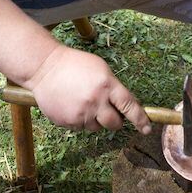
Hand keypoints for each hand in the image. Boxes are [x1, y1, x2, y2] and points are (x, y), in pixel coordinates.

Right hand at [26, 45, 150, 132]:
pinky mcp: (67, 121)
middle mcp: (96, 101)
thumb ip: (113, 87)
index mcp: (107, 85)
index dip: (140, 119)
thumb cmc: (74, 64)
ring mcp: (81, 113)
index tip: (146, 128)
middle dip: (115, 121)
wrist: (44, 67)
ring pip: (96, 127)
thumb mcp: (101, 69)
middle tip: (108, 112)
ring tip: (82, 101)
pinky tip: (71, 104)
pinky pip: (80, 127)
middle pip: (114, 124)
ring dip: (94, 119)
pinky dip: (79, 120)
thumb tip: (124, 105)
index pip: (129, 106)